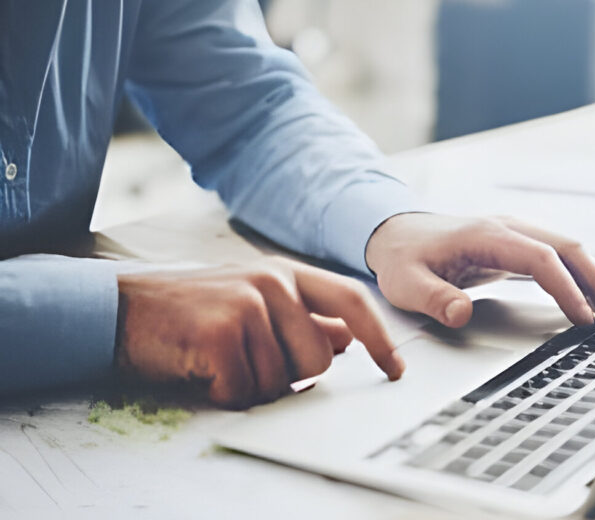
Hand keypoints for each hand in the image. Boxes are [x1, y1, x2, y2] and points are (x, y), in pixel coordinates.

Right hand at [115, 257, 403, 407]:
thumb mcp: (253, 302)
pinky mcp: (222, 330)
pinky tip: (202, 369)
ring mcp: (248, 302)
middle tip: (248, 363)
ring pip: (283, 379)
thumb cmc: (190, 311)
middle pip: (319, 357)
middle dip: (289, 376)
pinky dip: (224, 393)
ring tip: (220, 361)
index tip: (395, 368)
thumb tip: (346, 337)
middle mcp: (273, 281)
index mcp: (286, 273)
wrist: (119, 309)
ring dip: (251, 386)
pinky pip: (246, 390)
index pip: (352, 302)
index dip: (380, 338)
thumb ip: (301, 317)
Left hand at [365, 214, 594, 330]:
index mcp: (486, 235)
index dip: (566, 289)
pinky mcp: (518, 246)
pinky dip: (584, 279)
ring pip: (571, 251)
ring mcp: (516, 234)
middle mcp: (509, 228)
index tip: (583, 319)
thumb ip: (434, 298)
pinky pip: (560, 259)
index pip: (541, 259)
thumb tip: (461, 313)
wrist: (395, 232)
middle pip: (569, 249)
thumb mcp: (406, 283)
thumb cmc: (403, 257)